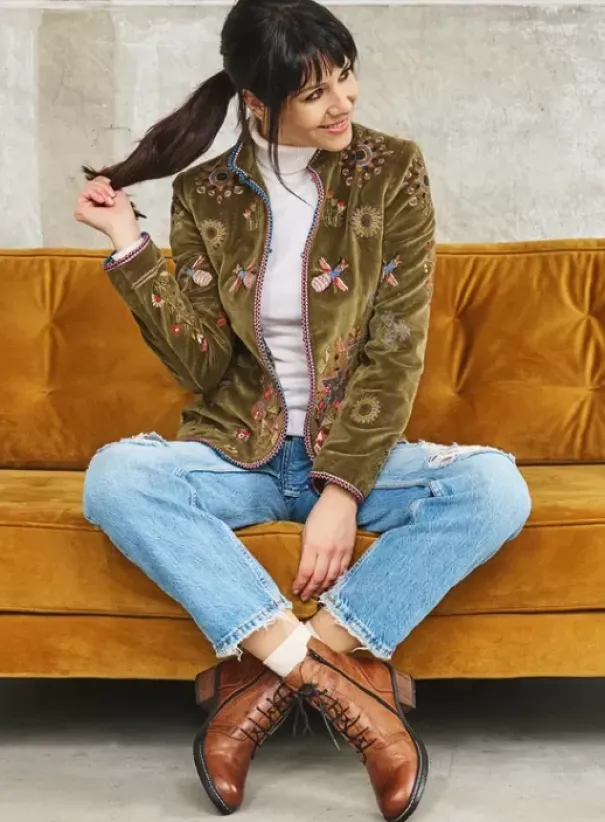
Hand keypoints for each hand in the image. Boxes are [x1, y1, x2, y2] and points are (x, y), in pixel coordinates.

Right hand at [74, 176, 139, 246]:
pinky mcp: (79, 209)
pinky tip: (102, 202)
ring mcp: (83, 207)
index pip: (96, 182)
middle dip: (104, 187)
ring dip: (102, 191)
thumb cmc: (123, 212)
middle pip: (92, 182)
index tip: (113, 191)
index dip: (104, 182)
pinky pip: (85, 191)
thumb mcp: (117, 191)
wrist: (123, 222)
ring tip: (108, 202)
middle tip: (111, 198)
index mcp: (98, 200)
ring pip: (89, 186)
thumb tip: (104, 167)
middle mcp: (89, 204)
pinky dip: (96, 194)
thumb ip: (108, 181)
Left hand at [293, 484, 357, 601]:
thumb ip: (306, 550)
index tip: (296, 590)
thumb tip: (304, 568)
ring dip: (323, 588)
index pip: (306, 572)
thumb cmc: (320, 514)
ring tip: (316, 595)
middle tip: (305, 598)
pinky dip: (336, 580)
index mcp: (313, 545)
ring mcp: (340, 552)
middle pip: (318, 578)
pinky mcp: (349, 551)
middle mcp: (327, 552)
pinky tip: (331, 585)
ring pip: (332, 577)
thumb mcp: (306, 531)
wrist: (340, 503)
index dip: (301, 584)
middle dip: (310, 590)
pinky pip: (343, 571)